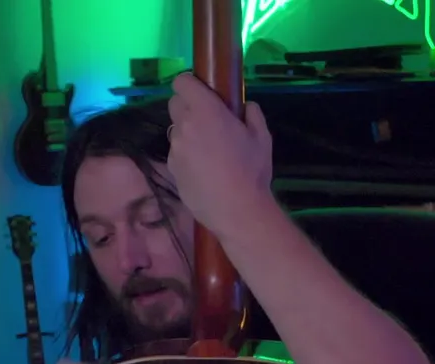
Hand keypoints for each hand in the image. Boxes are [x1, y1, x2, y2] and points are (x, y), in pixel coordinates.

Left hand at [166, 73, 273, 235]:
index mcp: (205, 110)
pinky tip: (203, 170)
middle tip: (208, 120)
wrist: (237, 211)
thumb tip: (246, 106)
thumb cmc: (252, 170)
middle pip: (174, 103)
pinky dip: (186, 155)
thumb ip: (252, 114)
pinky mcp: (172, 169)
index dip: (190, 84)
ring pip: (175, 130)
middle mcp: (184, 126)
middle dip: (188, 106)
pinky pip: (176, 153)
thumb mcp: (262, 137)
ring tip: (208, 150)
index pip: (181, 82)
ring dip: (187, 132)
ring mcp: (175, 148)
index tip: (203, 92)